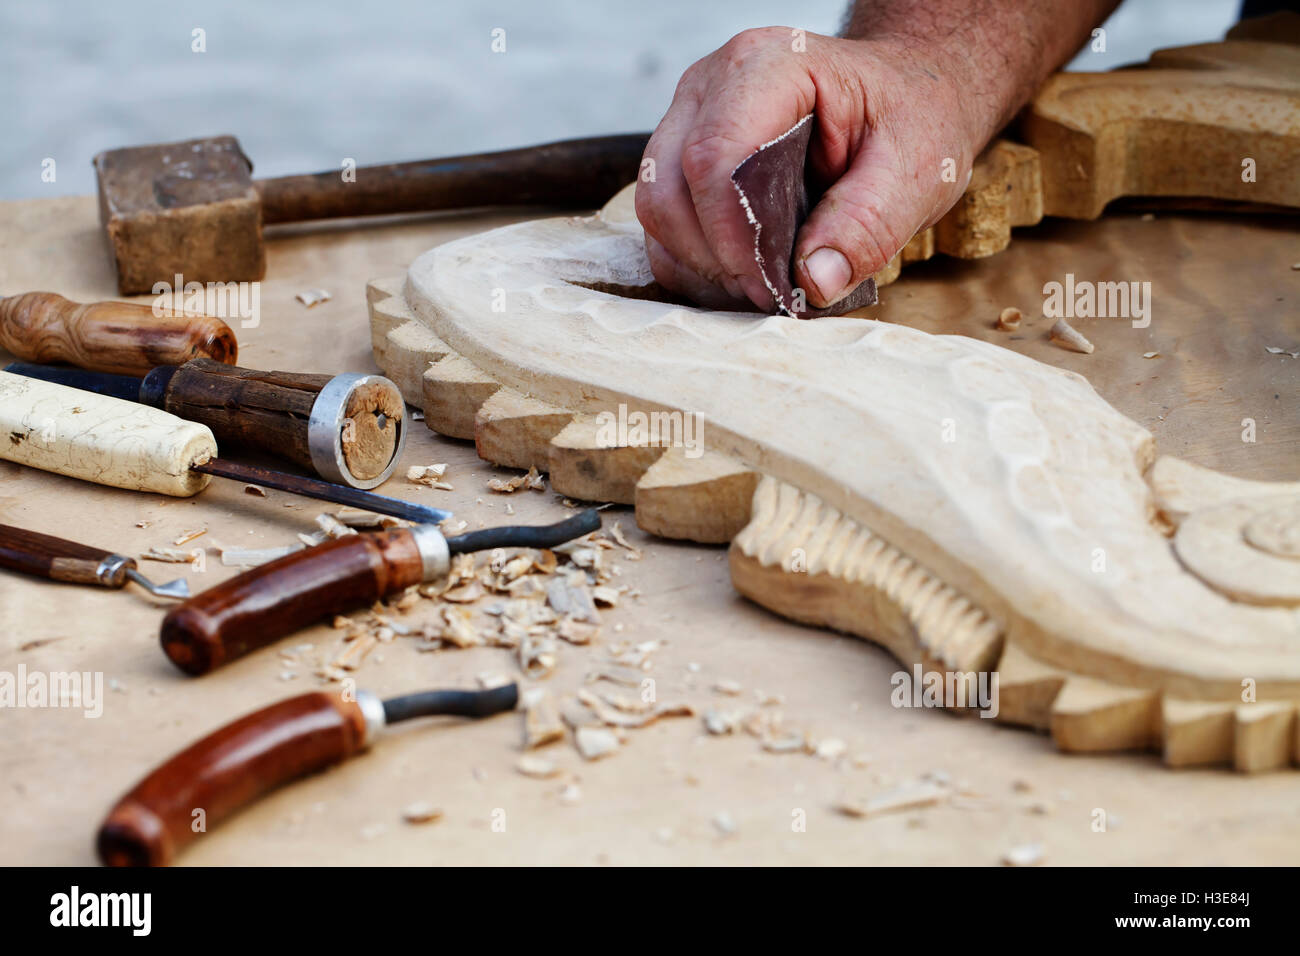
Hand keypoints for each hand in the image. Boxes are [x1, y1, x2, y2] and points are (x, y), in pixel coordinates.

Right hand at [634, 27, 982, 310]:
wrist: (902, 95)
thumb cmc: (909, 117)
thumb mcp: (915, 169)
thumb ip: (868, 225)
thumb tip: (811, 282)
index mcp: (767, 68)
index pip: (714, 159)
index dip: (735, 237)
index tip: (776, 284)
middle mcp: (710, 85)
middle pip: (670, 189)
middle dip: (716, 258)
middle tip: (774, 293)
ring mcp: (687, 118)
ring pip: (656, 210)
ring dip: (702, 265)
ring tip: (764, 282)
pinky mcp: (680, 156)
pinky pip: (662, 225)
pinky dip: (695, 263)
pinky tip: (745, 272)